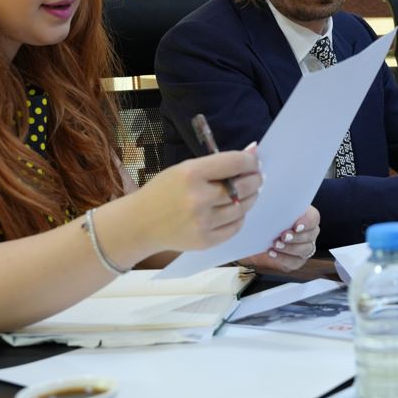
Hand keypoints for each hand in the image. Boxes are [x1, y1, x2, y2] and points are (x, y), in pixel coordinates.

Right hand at [138, 151, 260, 252]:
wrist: (140, 223)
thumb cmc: (163, 191)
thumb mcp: (184, 169)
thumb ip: (216, 165)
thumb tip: (250, 156)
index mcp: (192, 174)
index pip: (235, 163)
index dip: (250, 161)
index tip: (254, 162)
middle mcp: (199, 198)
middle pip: (244, 186)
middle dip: (255, 179)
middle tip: (256, 177)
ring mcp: (203, 222)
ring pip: (243, 208)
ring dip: (251, 198)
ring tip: (247, 193)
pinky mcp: (206, 241)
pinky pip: (235, 226)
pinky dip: (239, 217)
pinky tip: (234, 210)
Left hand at [242, 206, 320, 272]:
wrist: (256, 236)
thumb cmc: (264, 219)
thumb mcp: (267, 209)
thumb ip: (272, 205)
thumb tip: (270, 203)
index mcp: (305, 216)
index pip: (313, 217)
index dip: (307, 222)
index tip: (296, 226)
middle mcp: (309, 232)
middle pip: (311, 235)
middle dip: (296, 236)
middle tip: (283, 236)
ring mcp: (304, 247)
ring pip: (305, 249)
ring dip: (290, 248)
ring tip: (275, 245)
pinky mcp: (296, 260)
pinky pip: (295, 262)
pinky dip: (283, 258)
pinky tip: (272, 253)